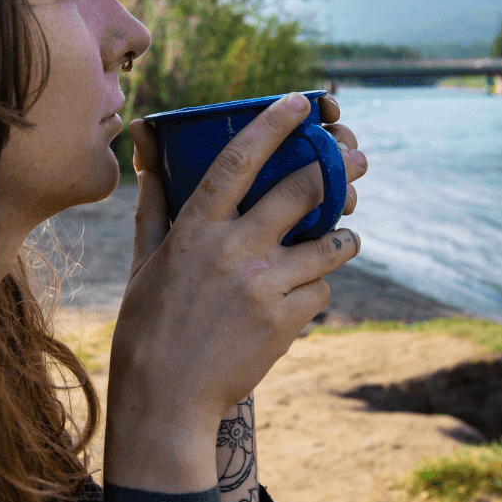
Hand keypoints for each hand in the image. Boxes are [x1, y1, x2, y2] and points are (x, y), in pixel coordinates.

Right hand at [107, 93, 368, 487]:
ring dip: (342, 236)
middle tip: (357, 159)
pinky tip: (306, 293)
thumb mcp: (144, 263)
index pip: (239, 159)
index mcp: (195, 229)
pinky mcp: (286, 322)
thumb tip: (148, 157)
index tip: (301, 102)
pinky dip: (319, 287)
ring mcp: (264, 286)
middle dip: (338, 169)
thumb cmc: (147, 329)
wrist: (165, 399)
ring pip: (328, 243)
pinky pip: (321, 290)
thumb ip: (154, 207)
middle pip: (303, 190)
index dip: (274, 124)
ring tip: (343, 237)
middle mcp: (234, 250)